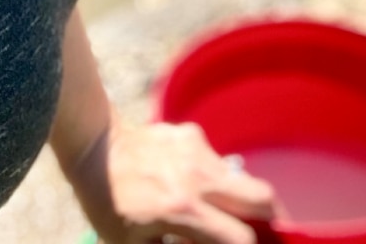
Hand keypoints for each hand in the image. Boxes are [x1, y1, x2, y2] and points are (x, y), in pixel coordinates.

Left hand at [77, 119, 275, 243]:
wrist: (95, 147)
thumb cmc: (109, 204)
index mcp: (183, 211)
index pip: (240, 238)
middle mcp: (198, 178)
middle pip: (262, 197)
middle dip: (270, 217)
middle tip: (263, 230)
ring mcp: (198, 151)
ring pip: (243, 176)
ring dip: (240, 197)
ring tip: (218, 208)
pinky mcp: (192, 133)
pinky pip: (216, 161)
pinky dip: (213, 177)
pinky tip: (189, 181)